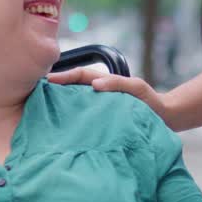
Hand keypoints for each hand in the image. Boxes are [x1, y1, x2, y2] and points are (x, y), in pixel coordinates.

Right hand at [48, 67, 176, 126]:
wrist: (165, 119)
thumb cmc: (151, 102)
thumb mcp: (137, 88)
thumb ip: (118, 84)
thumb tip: (95, 83)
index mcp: (105, 82)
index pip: (81, 75)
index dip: (65, 76)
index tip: (48, 79)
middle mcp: (99, 93)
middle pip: (74, 87)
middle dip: (57, 87)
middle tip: (36, 91)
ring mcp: (100, 107)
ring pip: (76, 102)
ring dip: (61, 102)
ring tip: (42, 107)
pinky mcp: (102, 122)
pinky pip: (83, 118)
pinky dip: (71, 118)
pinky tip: (61, 126)